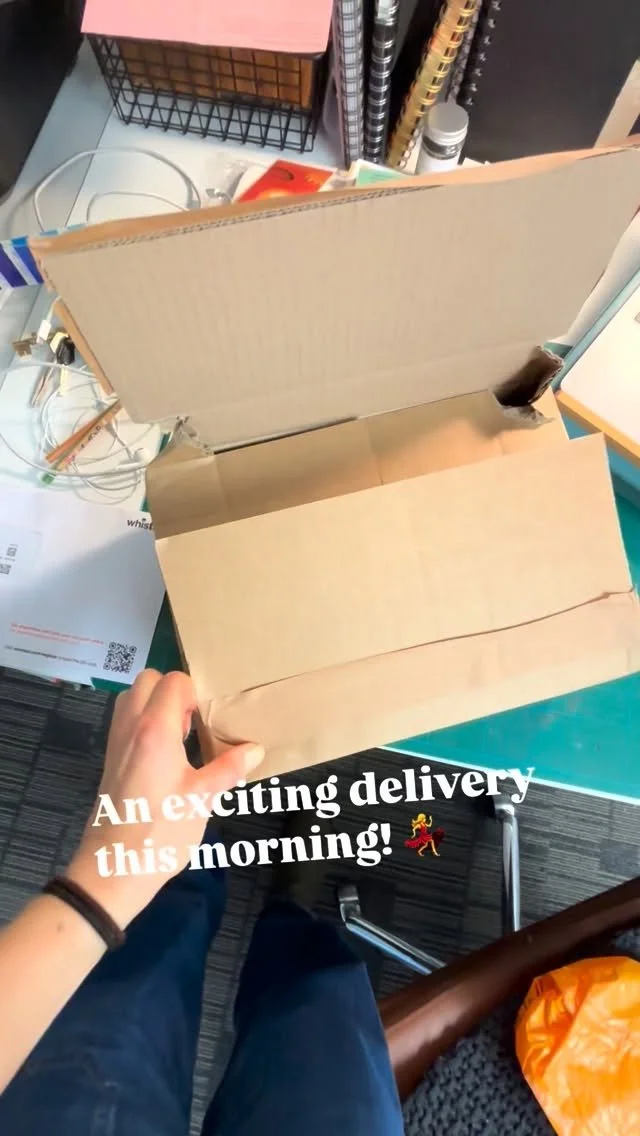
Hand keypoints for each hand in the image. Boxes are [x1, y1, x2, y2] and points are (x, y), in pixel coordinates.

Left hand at [66, 670, 262, 927]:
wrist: (113, 868)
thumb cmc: (161, 832)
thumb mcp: (203, 799)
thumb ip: (230, 768)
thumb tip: (256, 749)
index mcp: (155, 730)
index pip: (173, 682)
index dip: (195, 693)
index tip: (207, 719)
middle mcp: (131, 727)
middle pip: (147, 680)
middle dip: (172, 692)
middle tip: (192, 724)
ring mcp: (116, 743)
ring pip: (132, 698)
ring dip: (155, 705)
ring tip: (179, 738)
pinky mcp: (110, 760)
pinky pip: (125, 722)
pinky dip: (144, 724)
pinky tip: (165, 758)